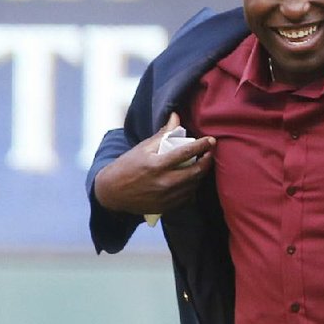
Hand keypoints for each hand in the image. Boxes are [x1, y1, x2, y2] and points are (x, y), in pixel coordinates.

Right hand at [93, 113, 215, 214]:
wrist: (113, 193)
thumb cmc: (127, 166)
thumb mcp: (143, 148)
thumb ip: (163, 134)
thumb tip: (176, 116)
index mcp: (156, 165)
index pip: (186, 153)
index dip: (201, 146)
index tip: (210, 140)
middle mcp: (164, 182)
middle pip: (196, 172)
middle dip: (207, 161)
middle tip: (210, 153)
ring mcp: (167, 197)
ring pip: (194, 185)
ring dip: (201, 174)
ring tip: (203, 164)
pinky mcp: (168, 207)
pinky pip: (188, 197)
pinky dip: (193, 187)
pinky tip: (192, 179)